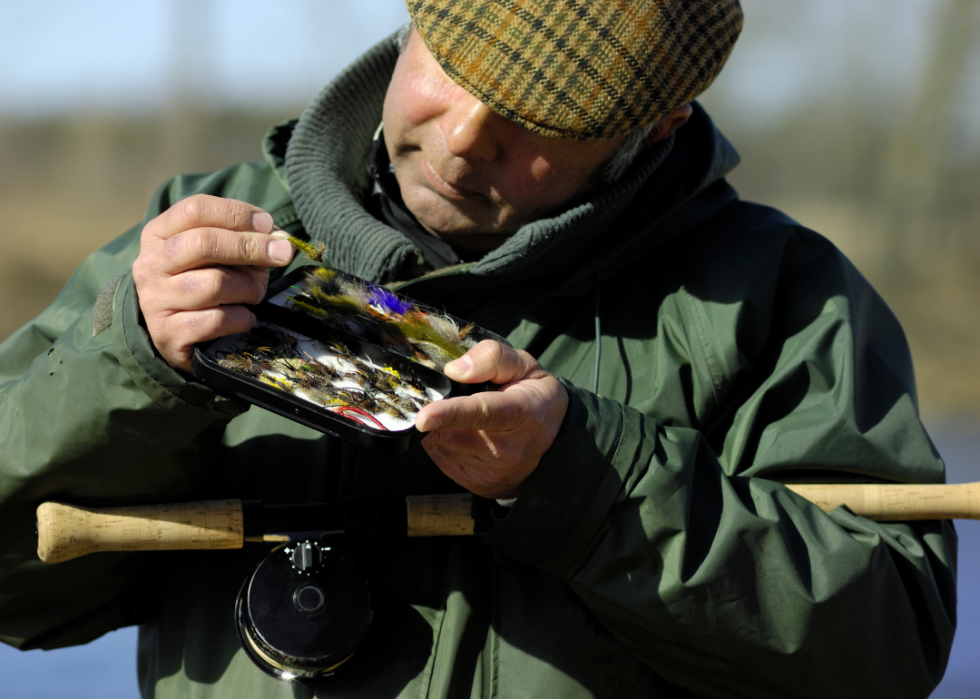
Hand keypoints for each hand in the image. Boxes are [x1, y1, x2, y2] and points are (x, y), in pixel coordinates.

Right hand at [131, 194, 294, 372]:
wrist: (173, 334)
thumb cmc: (201, 282)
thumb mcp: (217, 255)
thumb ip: (245, 240)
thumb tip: (279, 239)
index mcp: (158, 234)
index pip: (195, 209)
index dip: (237, 213)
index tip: (268, 224)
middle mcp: (150, 265)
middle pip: (204, 243)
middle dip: (251, 246)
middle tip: (282, 253)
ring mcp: (155, 301)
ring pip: (215, 284)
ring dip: (249, 287)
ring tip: (255, 293)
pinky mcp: (168, 333)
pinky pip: (217, 320)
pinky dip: (242, 318)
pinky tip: (245, 317)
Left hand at [415, 340, 567, 499]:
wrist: (554, 448)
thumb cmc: (536, 399)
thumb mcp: (526, 366)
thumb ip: (492, 358)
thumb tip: (454, 370)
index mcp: (521, 413)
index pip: (483, 413)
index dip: (449, 414)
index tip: (423, 418)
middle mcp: (506, 450)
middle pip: (451, 432)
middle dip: (435, 413)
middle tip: (445, 397)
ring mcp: (490, 472)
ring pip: (440, 445)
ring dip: (439, 427)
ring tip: (461, 416)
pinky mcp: (475, 483)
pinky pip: (441, 457)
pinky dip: (442, 441)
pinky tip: (461, 432)